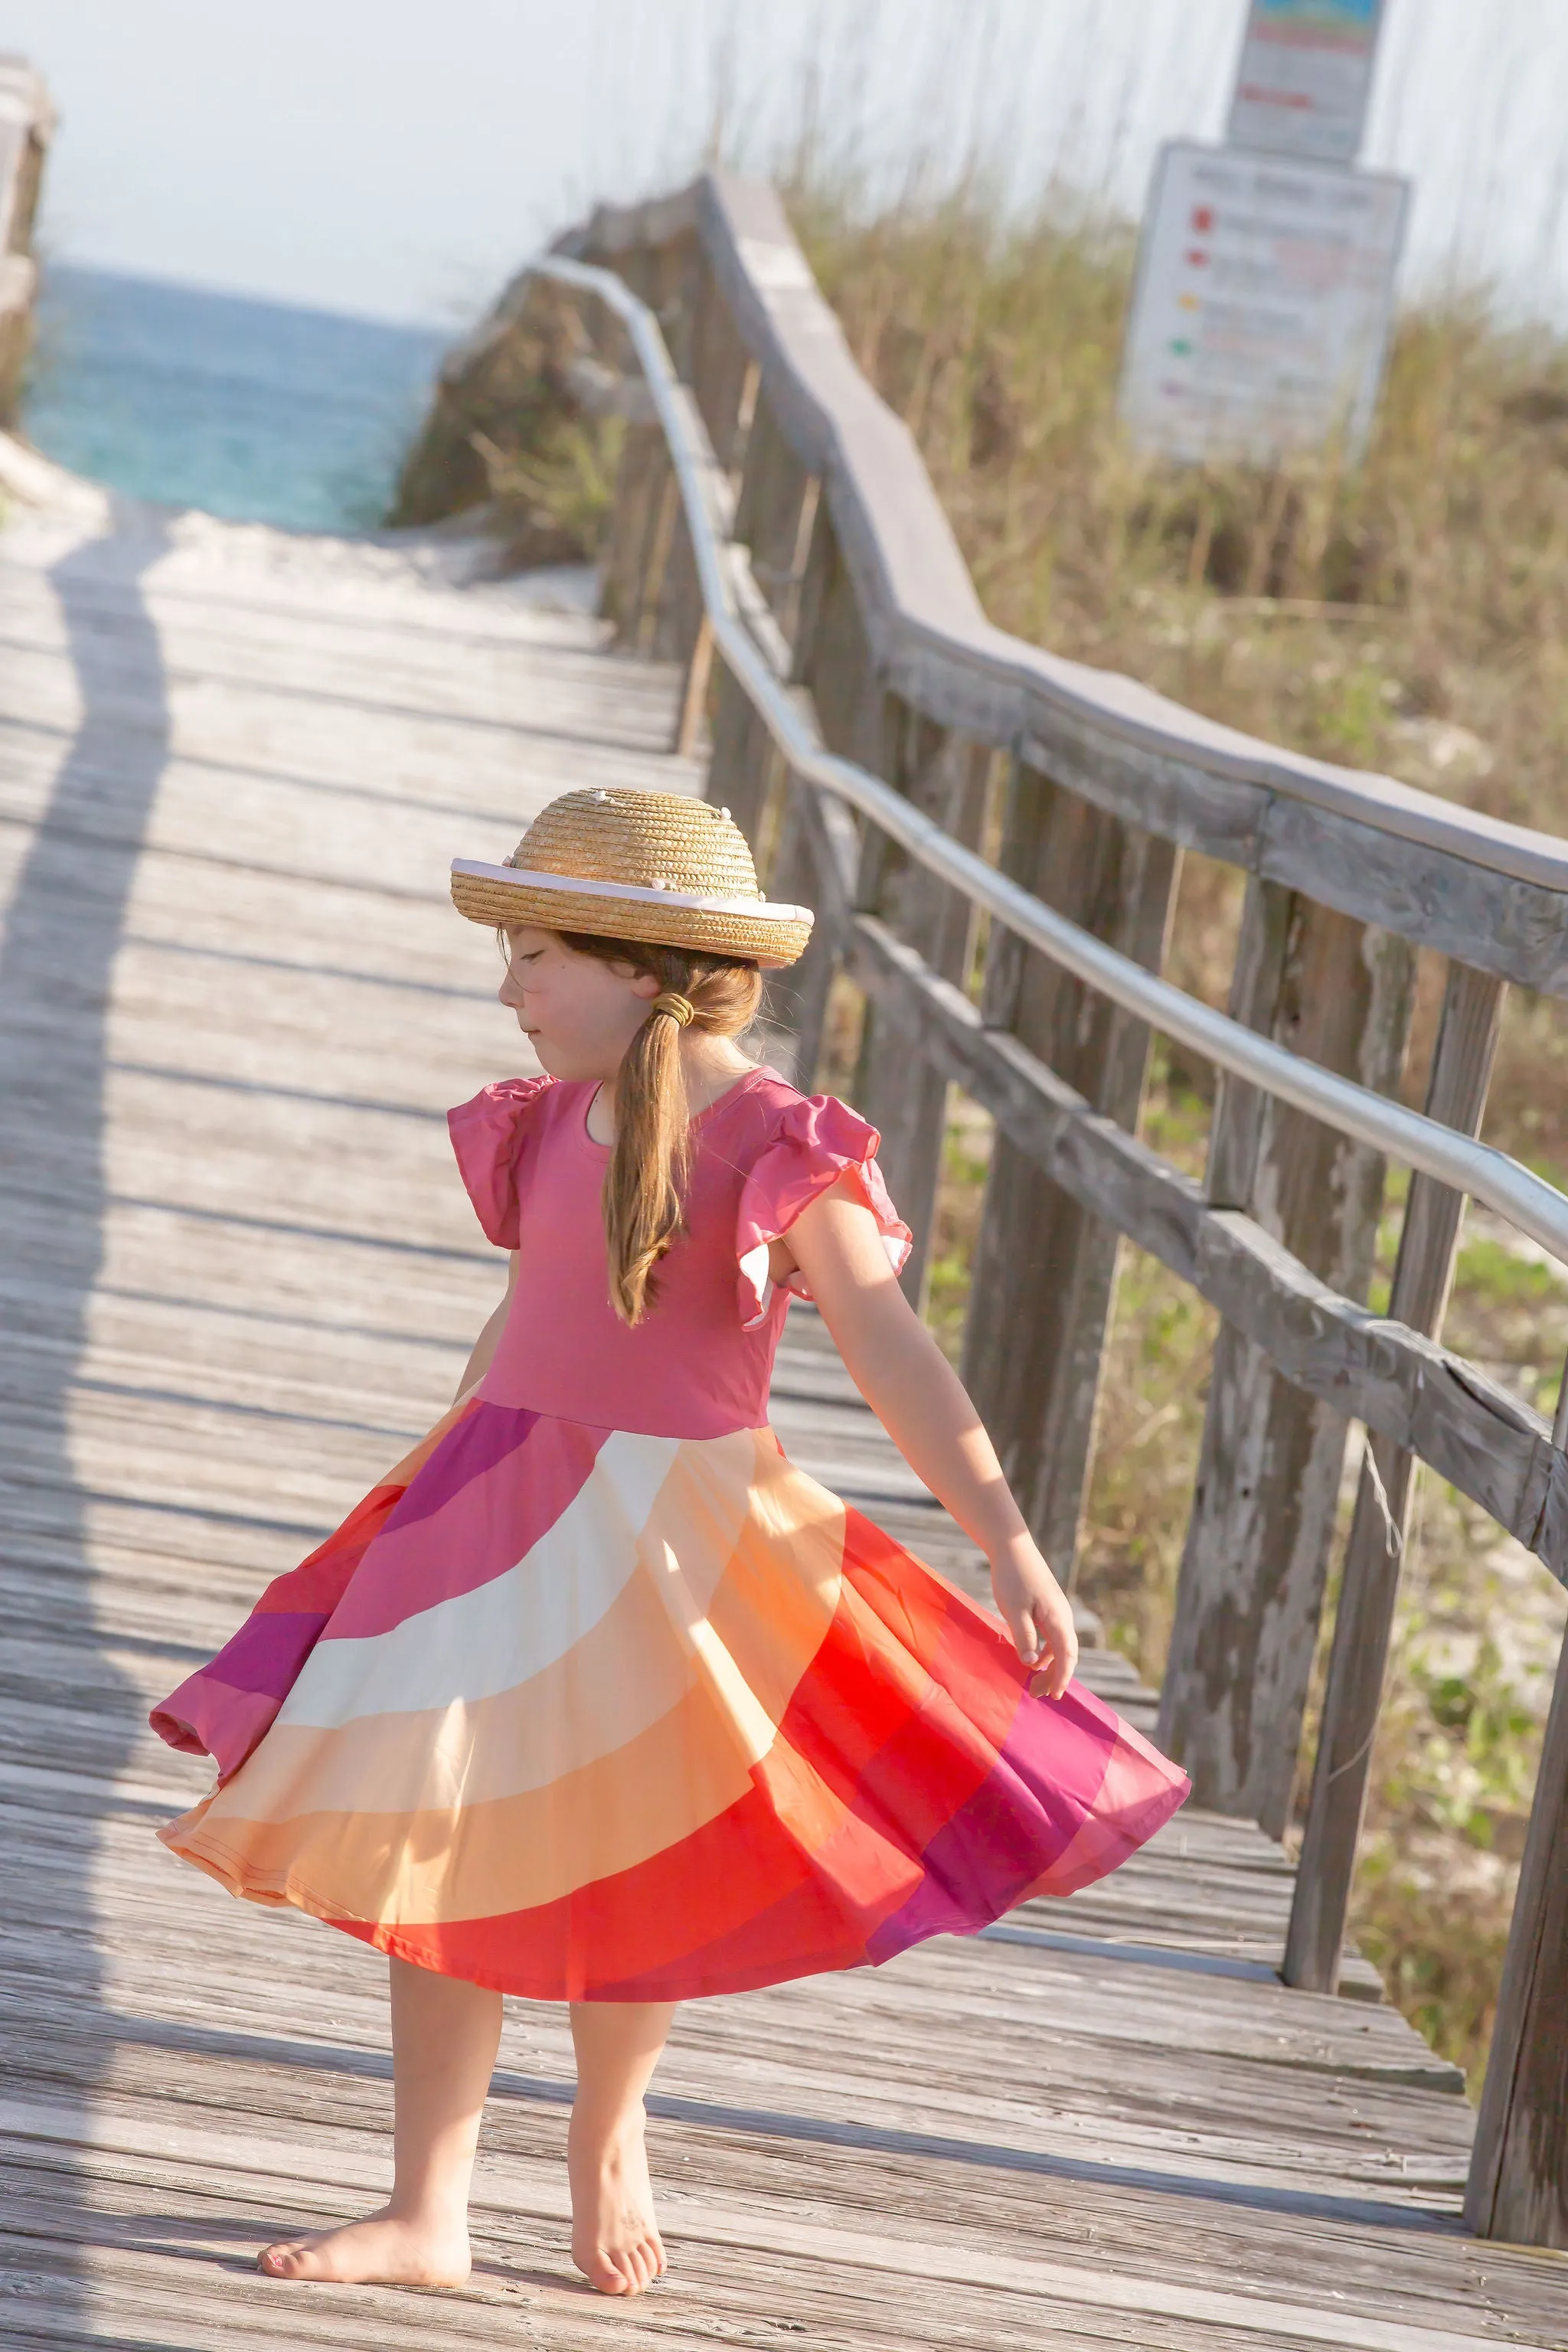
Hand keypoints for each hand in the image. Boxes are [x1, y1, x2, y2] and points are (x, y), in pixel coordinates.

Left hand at [990, 1538, 1077, 1699]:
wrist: (1012, 1546)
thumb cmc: (1012, 1577)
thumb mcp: (1014, 1611)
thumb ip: (1025, 1638)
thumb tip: (1032, 1664)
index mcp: (1058, 1618)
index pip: (1067, 1656)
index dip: (1061, 1678)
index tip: (1054, 1696)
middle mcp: (1063, 1616)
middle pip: (1066, 1654)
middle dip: (1055, 1677)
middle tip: (1039, 1694)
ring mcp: (1057, 1610)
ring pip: (1060, 1645)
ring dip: (1049, 1665)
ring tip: (1034, 1682)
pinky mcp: (1049, 1606)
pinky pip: (1052, 1635)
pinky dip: (1045, 1651)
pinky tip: (1032, 1657)